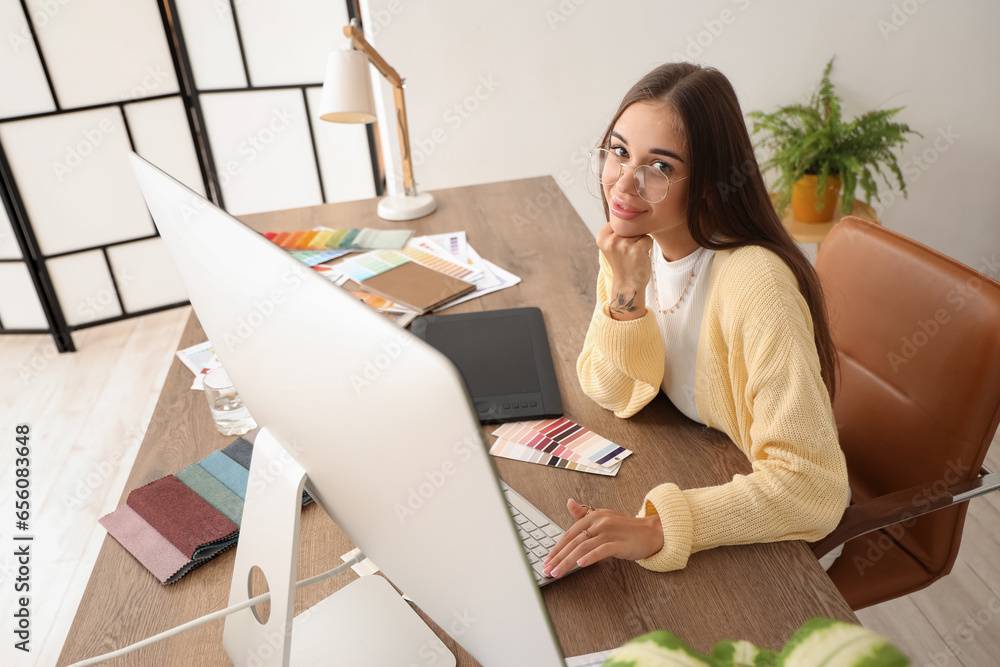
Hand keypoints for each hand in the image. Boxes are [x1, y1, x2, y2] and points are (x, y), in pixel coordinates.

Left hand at [542, 499, 663, 577]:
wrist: (651, 532)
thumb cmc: (625, 528)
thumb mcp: (603, 517)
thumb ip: (584, 513)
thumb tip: (569, 502)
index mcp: (593, 516)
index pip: (569, 534)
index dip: (557, 548)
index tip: (547, 560)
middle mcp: (599, 522)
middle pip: (574, 541)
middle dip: (558, 557)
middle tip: (547, 569)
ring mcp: (609, 532)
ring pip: (583, 547)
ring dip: (568, 561)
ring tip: (557, 572)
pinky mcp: (619, 543)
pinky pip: (601, 550)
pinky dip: (590, 557)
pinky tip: (580, 564)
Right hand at [596, 224, 652, 320]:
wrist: (627, 285)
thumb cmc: (622, 263)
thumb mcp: (612, 245)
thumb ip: (616, 229)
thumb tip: (631, 212)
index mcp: (602, 238)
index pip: (618, 221)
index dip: (624, 232)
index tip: (620, 247)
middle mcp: (611, 240)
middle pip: (629, 226)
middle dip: (632, 237)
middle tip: (627, 253)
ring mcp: (623, 245)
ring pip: (639, 232)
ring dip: (640, 241)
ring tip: (633, 255)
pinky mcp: (636, 250)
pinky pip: (647, 239)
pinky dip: (647, 246)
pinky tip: (640, 257)